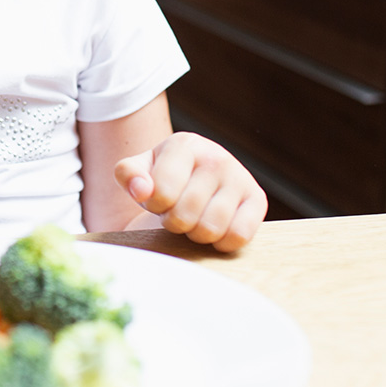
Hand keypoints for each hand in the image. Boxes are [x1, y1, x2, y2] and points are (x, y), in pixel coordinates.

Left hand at [115, 132, 266, 251]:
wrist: (197, 175)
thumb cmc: (164, 175)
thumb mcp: (139, 169)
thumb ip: (128, 175)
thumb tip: (141, 190)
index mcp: (184, 144)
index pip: (162, 192)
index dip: (155, 205)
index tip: (158, 198)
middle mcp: (216, 157)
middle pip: (185, 215)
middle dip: (174, 221)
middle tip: (176, 211)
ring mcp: (240, 177)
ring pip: (211, 228)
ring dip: (195, 233)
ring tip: (193, 218)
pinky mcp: (257, 199)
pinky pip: (238, 236)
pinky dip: (221, 242)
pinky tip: (214, 228)